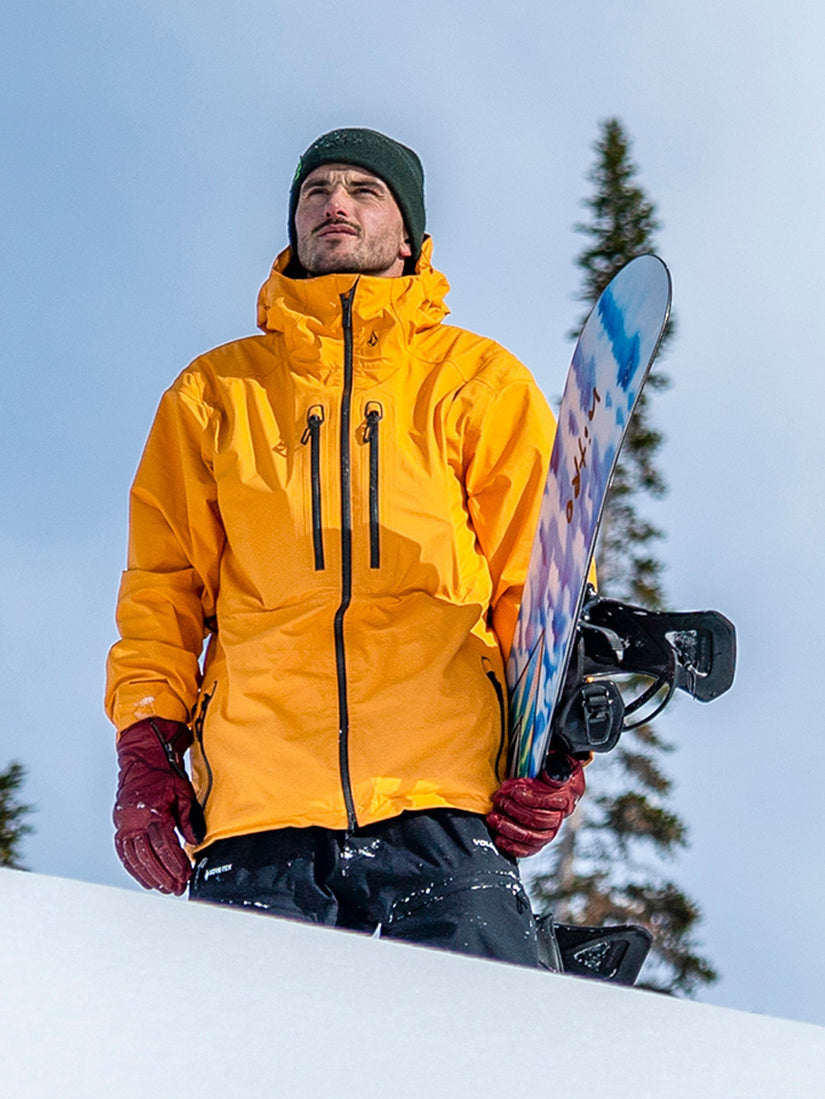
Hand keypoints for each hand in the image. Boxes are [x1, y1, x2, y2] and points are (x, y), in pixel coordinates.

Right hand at [113, 717, 204, 894]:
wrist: (142, 759)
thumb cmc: (164, 774)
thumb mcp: (183, 793)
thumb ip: (189, 819)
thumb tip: (196, 841)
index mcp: (153, 812)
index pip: (165, 846)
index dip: (176, 864)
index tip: (185, 877)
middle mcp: (135, 821)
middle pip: (149, 857)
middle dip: (164, 876)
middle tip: (176, 889)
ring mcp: (124, 824)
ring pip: (134, 858)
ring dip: (149, 876)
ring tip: (163, 888)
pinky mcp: (119, 825)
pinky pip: (124, 853)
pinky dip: (134, 868)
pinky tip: (144, 878)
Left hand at [487, 753, 585, 857]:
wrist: (552, 772)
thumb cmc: (549, 764)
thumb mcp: (554, 758)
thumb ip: (553, 766)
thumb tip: (550, 775)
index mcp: (568, 793)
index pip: (551, 801)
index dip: (528, 796)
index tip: (509, 788)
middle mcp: (562, 813)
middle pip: (541, 820)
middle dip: (515, 810)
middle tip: (499, 801)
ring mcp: (552, 828)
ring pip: (535, 837)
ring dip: (511, 828)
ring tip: (494, 818)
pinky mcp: (540, 838)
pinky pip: (531, 848)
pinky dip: (515, 847)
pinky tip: (499, 838)